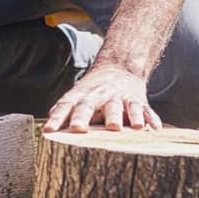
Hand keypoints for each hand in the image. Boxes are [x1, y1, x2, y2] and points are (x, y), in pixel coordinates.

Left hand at [42, 63, 161, 132]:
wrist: (120, 66)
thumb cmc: (94, 90)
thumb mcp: (77, 96)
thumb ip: (65, 111)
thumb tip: (47, 129)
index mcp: (81, 96)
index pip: (65, 106)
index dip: (56, 118)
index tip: (48, 131)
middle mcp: (99, 96)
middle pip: (88, 106)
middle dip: (82, 117)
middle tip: (77, 128)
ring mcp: (119, 97)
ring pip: (117, 107)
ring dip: (116, 117)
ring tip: (115, 128)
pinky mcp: (137, 100)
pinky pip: (144, 110)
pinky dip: (149, 118)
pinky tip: (152, 128)